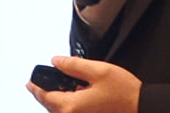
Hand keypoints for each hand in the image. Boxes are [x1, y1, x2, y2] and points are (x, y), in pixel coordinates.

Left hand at [26, 56, 140, 112]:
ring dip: (56, 99)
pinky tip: (74, 94)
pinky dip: (67, 104)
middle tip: (39, 83)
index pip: (45, 96)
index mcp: (71, 106)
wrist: (140, 107)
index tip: (29, 83)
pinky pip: (70, 112)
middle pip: (51, 106)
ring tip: (58, 86)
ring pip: (60, 110)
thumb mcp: (98, 70)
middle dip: (45, 94)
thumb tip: (56, 62)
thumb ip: (74, 65)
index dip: (36, 88)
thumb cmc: (124, 92)